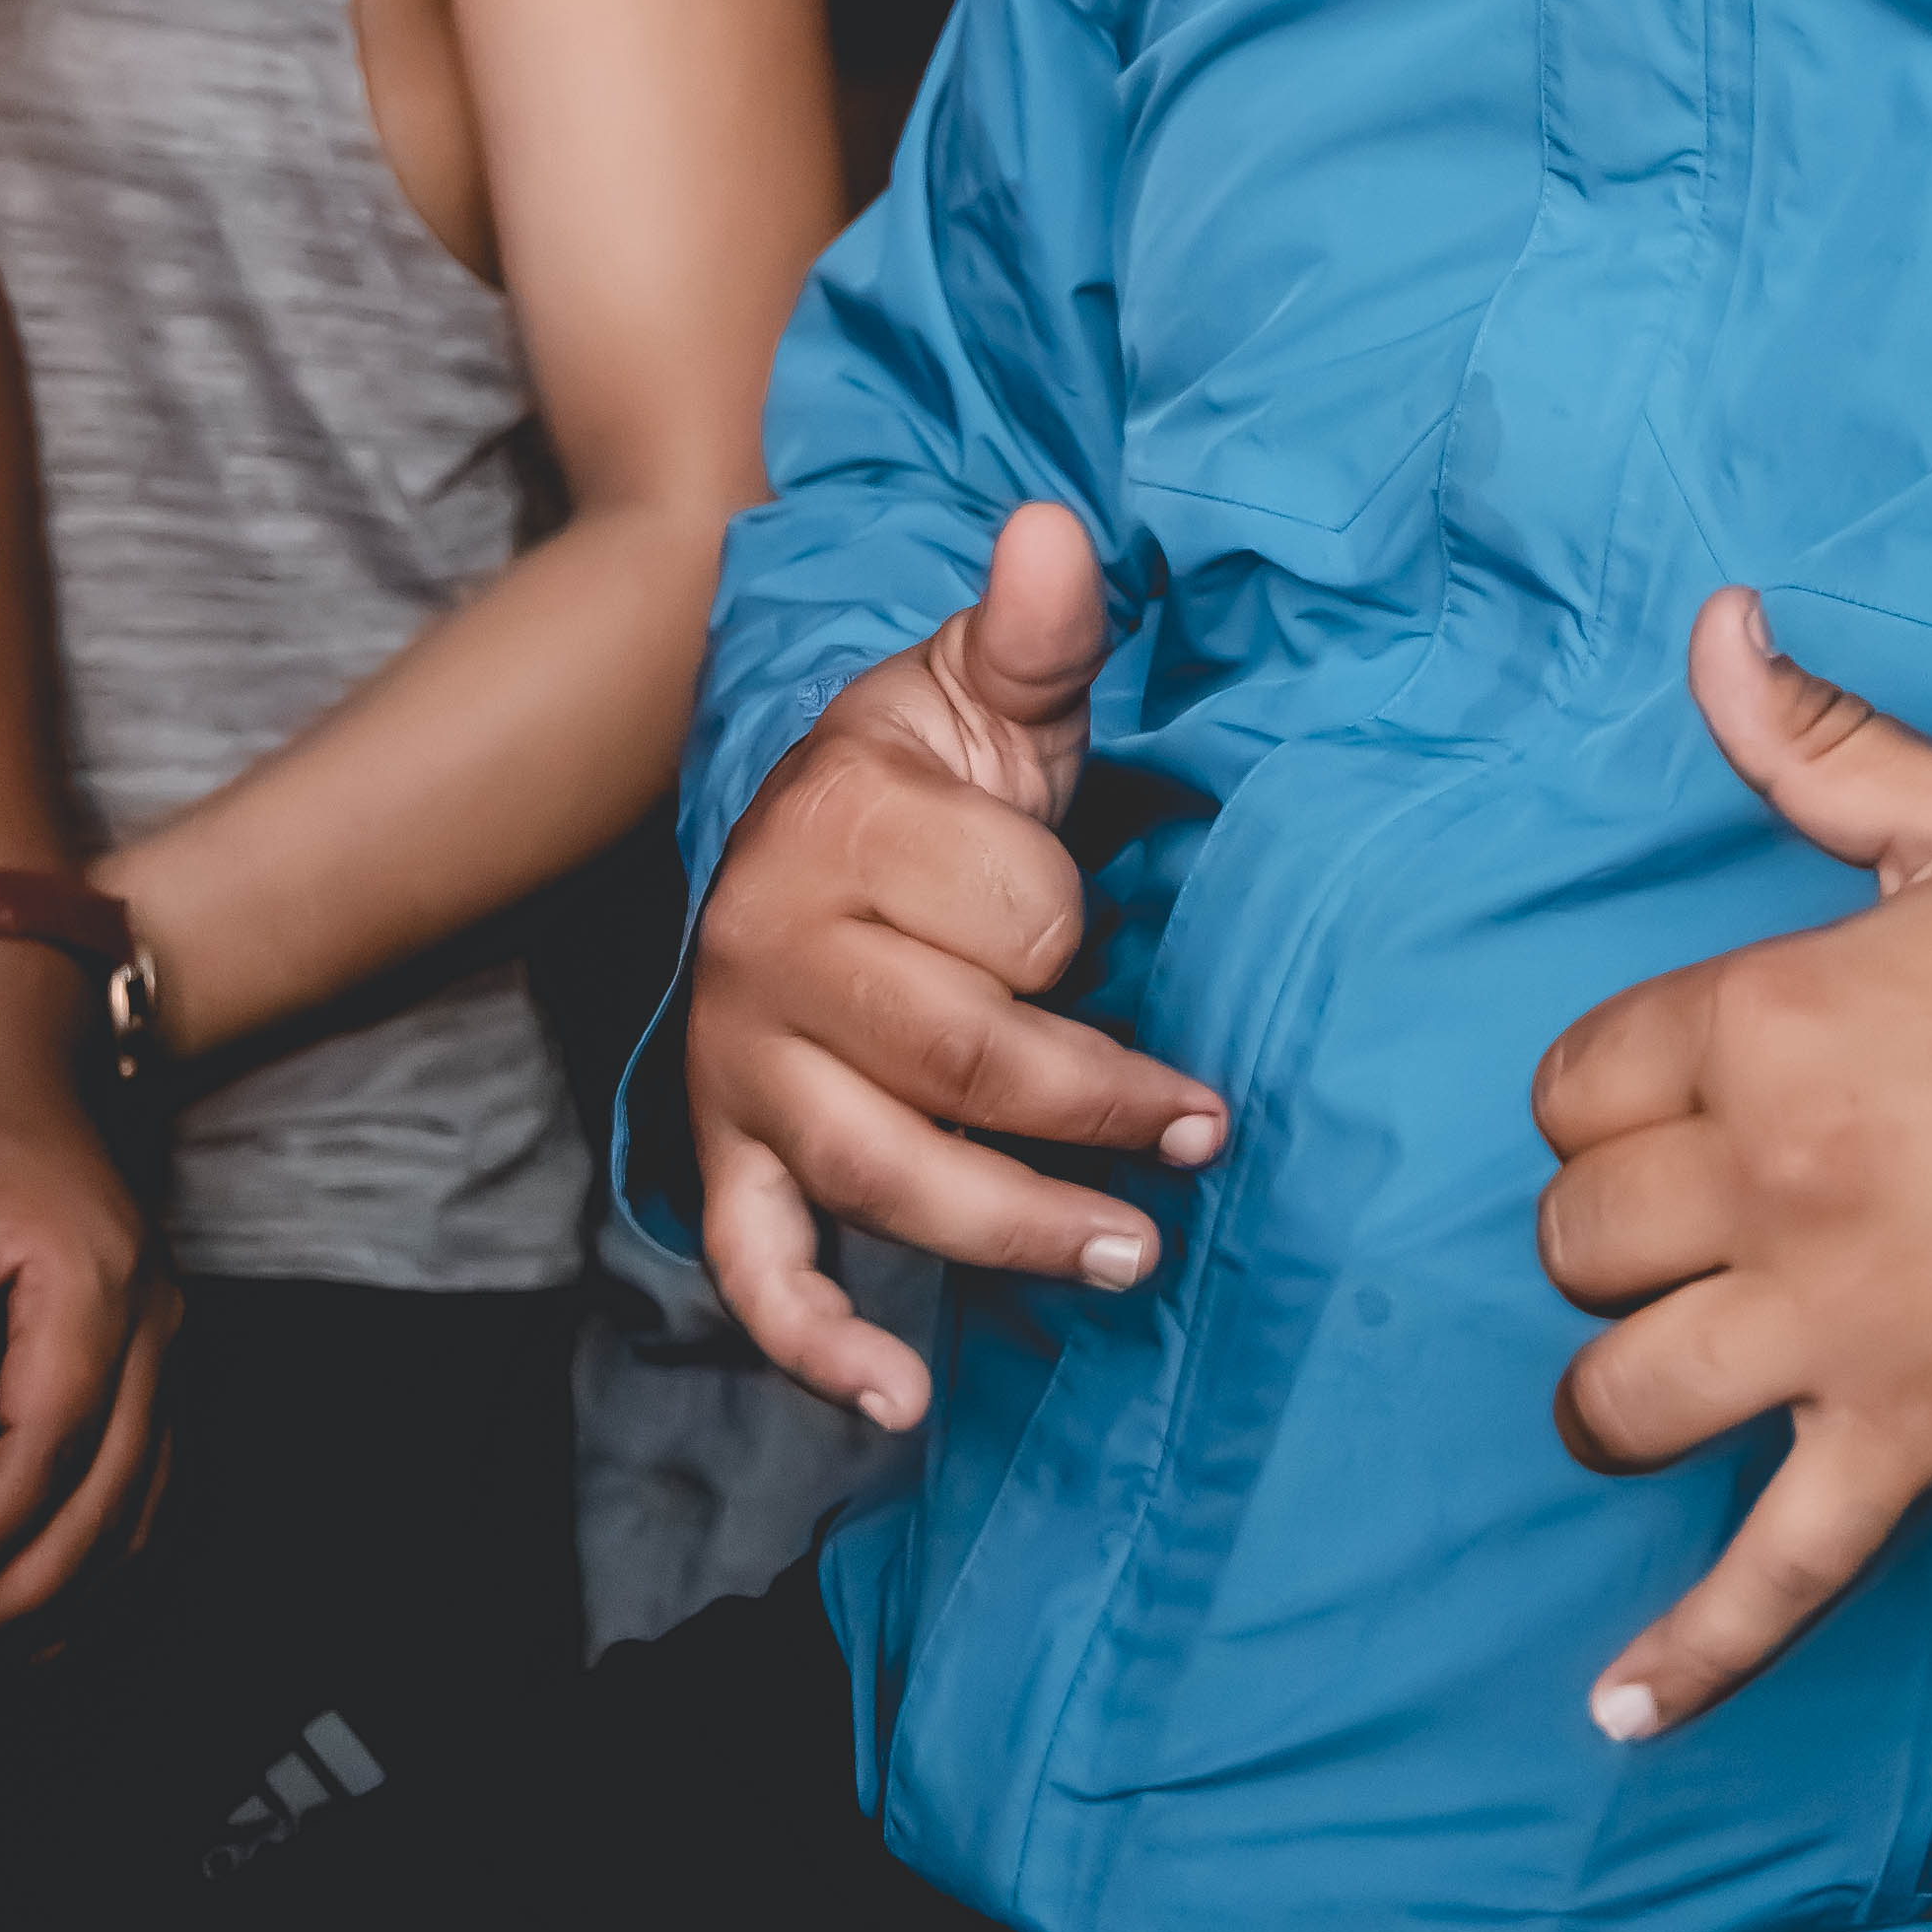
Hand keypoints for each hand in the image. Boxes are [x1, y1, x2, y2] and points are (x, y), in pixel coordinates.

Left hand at [0, 944, 176, 1675]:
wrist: (7, 1047)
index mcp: (88, 1285)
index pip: (43, 1451)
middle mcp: (152, 1320)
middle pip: (108, 1500)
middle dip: (11, 1604)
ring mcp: (166, 1338)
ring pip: (142, 1508)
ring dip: (57, 1601)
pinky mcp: (154, 1354)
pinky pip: (151, 1484)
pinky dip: (101, 1563)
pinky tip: (37, 1615)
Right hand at [689, 501, 1226, 1431]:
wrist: (791, 834)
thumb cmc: (918, 774)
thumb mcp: (981, 693)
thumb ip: (1037, 632)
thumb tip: (1058, 526)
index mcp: (837, 831)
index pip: (1010, 919)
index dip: (1078, 927)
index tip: (1108, 924)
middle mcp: (766, 954)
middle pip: (959, 1061)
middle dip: (1098, 1105)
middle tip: (1205, 1134)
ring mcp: (740, 1066)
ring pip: (880, 1173)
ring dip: (1011, 1229)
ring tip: (1132, 1258)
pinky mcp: (725, 1154)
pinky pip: (755, 1268)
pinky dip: (816, 1347)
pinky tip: (896, 1404)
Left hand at [1531, 590, 1931, 1739]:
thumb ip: (1818, 741)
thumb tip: (1715, 624)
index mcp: (1769, 1023)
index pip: (1577, 1085)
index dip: (1614, 1100)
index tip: (1681, 1106)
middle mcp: (1775, 1179)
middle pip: (1576, 1241)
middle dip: (1617, 1239)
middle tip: (1704, 1226)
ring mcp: (1833, 1324)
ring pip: (1624, 1394)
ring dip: (1623, 1395)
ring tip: (1661, 1382)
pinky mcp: (1902, 1442)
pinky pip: (1772, 1570)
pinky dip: (1691, 1656)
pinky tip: (1618, 1716)